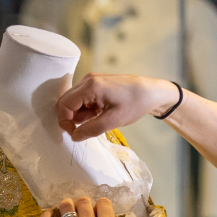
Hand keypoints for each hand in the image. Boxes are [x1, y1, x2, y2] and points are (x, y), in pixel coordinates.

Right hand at [54, 73, 178, 140]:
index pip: (64, 105)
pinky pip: (83, 98)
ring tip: (97, 120)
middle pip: (66, 101)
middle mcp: (87, 80)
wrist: (152, 92)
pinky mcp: (96, 83)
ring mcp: (92, 80)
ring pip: (74, 101)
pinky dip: (86, 109)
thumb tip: (74, 136)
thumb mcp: (113, 121)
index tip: (75, 134)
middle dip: (71, 118)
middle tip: (85, 129)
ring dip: (80, 114)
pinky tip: (99, 113)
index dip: (65, 122)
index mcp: (90, 86)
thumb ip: (90, 129)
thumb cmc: (135, 104)